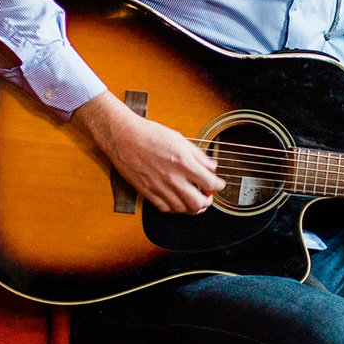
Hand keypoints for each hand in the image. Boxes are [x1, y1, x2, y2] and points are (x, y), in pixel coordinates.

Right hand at [72, 93, 225, 213]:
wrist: (124, 136)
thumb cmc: (150, 134)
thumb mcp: (180, 139)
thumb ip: (198, 156)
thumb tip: (211, 166)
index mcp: (184, 163)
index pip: (210, 183)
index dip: (219, 186)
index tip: (219, 184)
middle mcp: (173, 178)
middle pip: (198, 202)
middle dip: (208, 201)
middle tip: (208, 196)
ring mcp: (159, 187)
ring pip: (182, 209)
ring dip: (192, 207)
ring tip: (194, 199)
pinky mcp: (147, 192)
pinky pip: (165, 208)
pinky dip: (175, 208)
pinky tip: (177, 201)